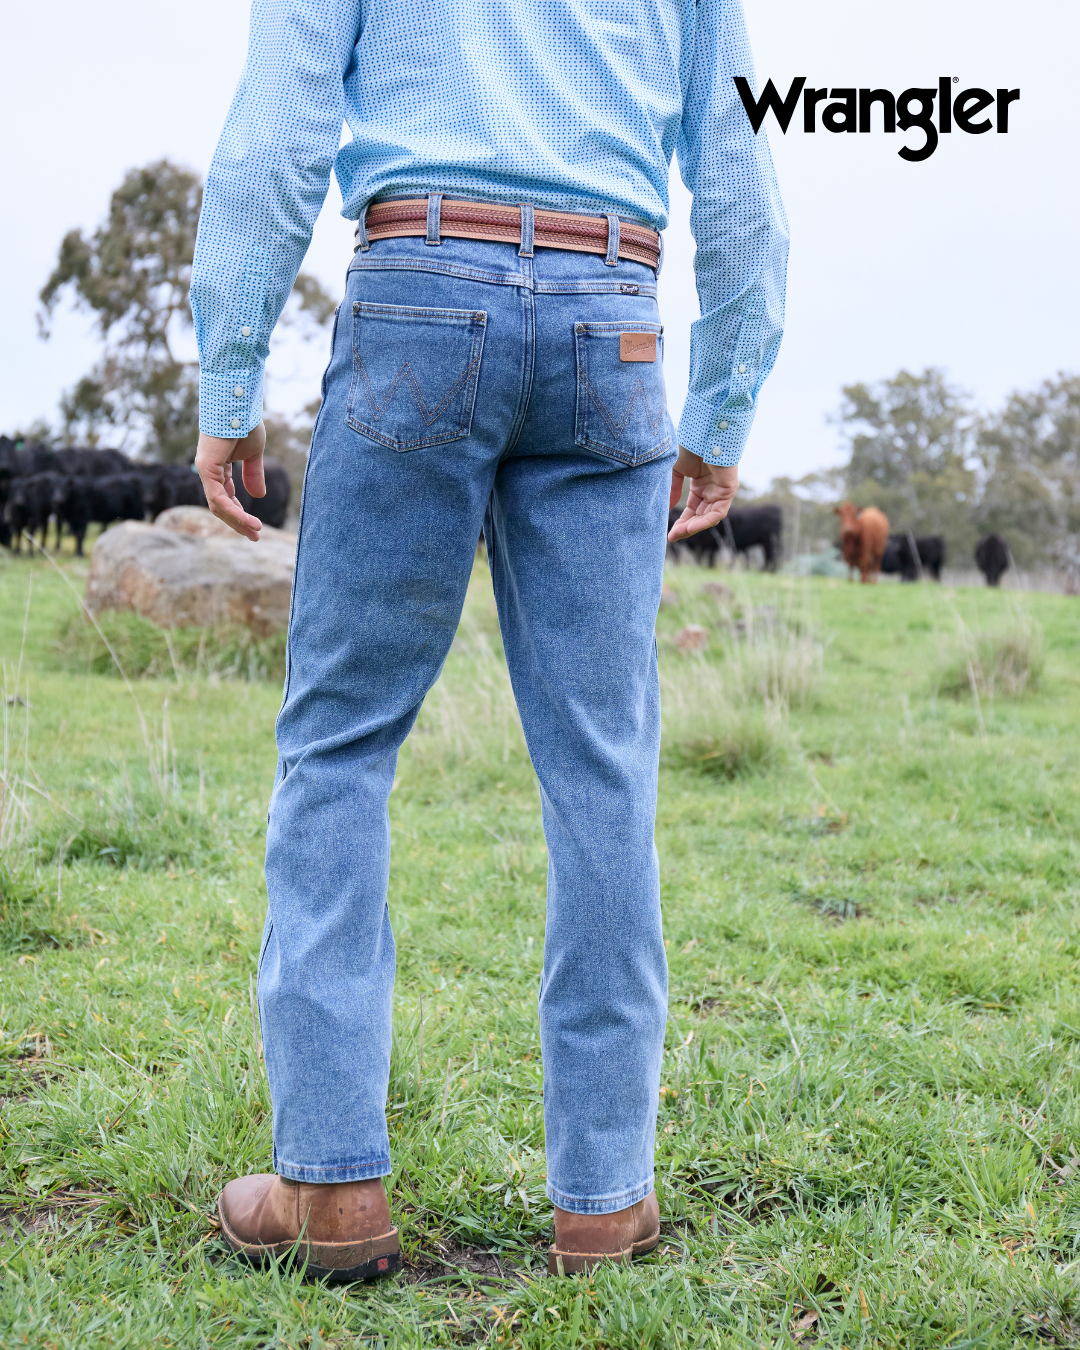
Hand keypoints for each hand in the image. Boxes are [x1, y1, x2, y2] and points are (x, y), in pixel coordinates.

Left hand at [193, 422, 266, 541]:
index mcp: (218, 468)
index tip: (255, 527)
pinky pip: (219, 498)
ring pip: (218, 505)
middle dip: (238, 522)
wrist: (238, 405)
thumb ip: (254, 474)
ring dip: (237, 521)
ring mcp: (205, 470)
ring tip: (255, 531)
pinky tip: (248, 520)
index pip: (226, 497)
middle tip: (255, 537)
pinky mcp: (206, 468)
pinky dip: (234, 511)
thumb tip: (258, 496)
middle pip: (221, 505)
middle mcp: (209, 471)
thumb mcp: (254, 454)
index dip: (240, 513)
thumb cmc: (245, 423)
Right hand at [667, 447, 737, 541]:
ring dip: (694, 527)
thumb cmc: (689, 447)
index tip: (669, 535)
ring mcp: (720, 491)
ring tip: (680, 533)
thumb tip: (670, 507)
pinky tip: (691, 527)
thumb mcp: (675, 471)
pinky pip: (718, 512)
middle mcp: (711, 491)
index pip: (691, 511)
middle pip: (700, 516)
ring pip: (709, 517)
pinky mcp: (728, 491)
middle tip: (672, 537)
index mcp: (700, 486)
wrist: (702, 434)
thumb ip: (673, 489)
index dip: (681, 523)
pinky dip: (705, 521)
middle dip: (686, 528)